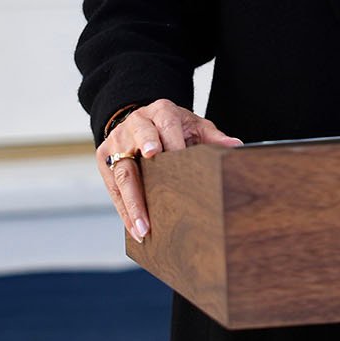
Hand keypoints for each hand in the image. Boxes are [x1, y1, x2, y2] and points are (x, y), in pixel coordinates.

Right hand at [96, 99, 241, 242]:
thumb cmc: (172, 127)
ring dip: (132, 202)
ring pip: (122, 172)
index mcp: (159, 112)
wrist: (139, 120)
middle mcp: (134, 124)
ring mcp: (116, 141)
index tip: (176, 156)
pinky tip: (134, 228)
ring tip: (143, 228)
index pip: (165, 124)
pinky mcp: (104, 158)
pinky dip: (124, 210)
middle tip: (154, 179)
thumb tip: (235, 147)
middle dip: (143, 164)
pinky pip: (113, 188)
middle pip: (137, 142)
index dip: (170, 140)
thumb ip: (212, 137)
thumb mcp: (193, 126)